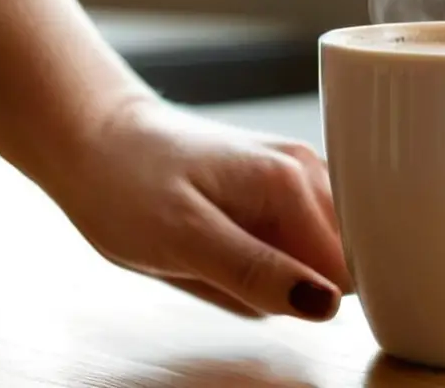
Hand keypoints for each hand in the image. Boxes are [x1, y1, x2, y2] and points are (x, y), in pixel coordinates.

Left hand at [50, 97, 350, 320]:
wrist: (96, 140)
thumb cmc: (125, 182)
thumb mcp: (182, 238)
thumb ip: (256, 273)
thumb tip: (324, 304)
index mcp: (291, 181)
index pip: (348, 269)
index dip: (308, 298)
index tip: (258, 294)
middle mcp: (306, 170)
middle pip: (339, 260)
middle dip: (292, 284)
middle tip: (228, 269)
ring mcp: (295, 174)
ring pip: (317, 253)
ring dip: (278, 271)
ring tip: (222, 251)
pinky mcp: (279, 185)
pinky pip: (295, 240)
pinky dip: (266, 256)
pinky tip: (227, 240)